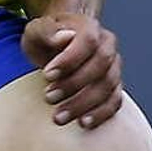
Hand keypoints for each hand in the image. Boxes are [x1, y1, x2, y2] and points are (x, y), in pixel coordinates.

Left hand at [23, 12, 123, 127]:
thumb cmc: (46, 39)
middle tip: (49, 98)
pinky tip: (82, 123)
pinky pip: (114, 102)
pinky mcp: (113, 88)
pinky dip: (101, 114)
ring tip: (59, 116)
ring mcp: (113, 67)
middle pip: (101, 66)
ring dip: (83, 104)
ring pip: (108, 86)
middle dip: (74, 85)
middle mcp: (107, 46)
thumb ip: (46, 31)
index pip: (88, 41)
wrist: (56, 48)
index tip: (47, 75)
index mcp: (90, 27)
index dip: (70, 60)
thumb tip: (63, 37)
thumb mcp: (37, 30)